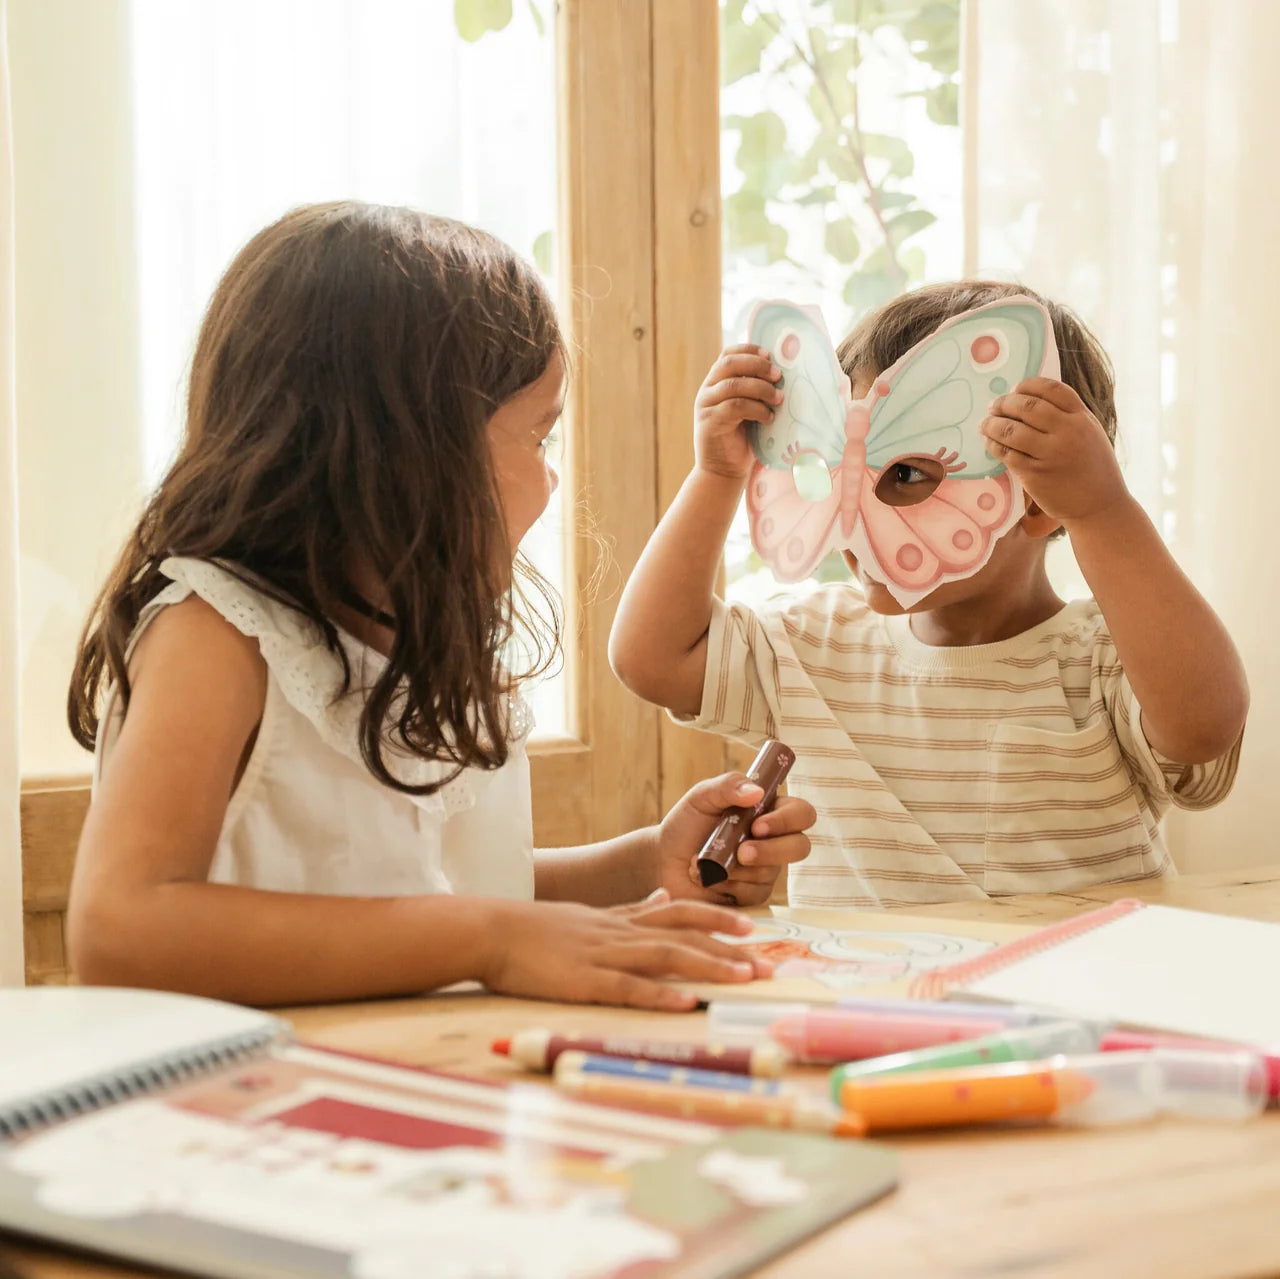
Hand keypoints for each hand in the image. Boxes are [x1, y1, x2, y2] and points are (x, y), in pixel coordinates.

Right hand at [480, 894, 770, 1010]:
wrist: (489, 930)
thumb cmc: (532, 929)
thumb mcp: (586, 913)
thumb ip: (625, 910)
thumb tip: (660, 898)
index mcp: (618, 919)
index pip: (678, 914)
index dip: (716, 920)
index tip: (751, 929)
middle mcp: (619, 933)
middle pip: (683, 937)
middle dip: (728, 952)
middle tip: (766, 966)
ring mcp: (602, 955)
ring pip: (665, 958)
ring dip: (709, 968)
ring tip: (744, 980)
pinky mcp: (583, 981)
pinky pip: (628, 987)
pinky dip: (660, 994)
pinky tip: (687, 1002)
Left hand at [654, 771, 815, 907]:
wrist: (663, 861)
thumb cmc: (685, 824)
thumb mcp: (702, 797)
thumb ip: (729, 786)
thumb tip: (757, 791)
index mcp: (769, 811)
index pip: (801, 813)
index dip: (787, 820)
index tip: (758, 825)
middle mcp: (774, 840)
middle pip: (800, 846)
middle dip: (772, 851)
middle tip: (743, 852)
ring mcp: (766, 870)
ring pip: (772, 872)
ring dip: (736, 868)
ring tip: (706, 862)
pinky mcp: (753, 894)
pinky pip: (754, 893)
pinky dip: (728, 885)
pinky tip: (708, 878)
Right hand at [694, 345, 783, 480]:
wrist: (723, 471)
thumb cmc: (742, 439)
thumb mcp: (749, 409)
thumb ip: (755, 391)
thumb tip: (782, 374)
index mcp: (716, 382)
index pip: (728, 354)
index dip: (749, 350)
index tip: (770, 355)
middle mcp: (707, 390)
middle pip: (729, 364)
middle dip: (757, 365)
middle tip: (778, 375)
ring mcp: (706, 406)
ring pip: (734, 384)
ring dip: (761, 388)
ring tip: (779, 399)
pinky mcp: (710, 422)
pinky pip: (735, 407)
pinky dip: (756, 409)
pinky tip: (768, 417)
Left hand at [981, 377, 1128, 524]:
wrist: (1100, 507)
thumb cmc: (1093, 469)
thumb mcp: (1090, 433)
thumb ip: (1067, 416)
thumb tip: (1029, 400)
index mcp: (1082, 418)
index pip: (1051, 389)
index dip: (1028, 386)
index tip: (1015, 389)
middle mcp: (1067, 432)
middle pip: (1026, 406)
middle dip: (1004, 403)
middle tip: (993, 406)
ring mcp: (1050, 454)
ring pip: (1011, 430)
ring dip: (992, 424)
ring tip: (985, 424)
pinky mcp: (1035, 475)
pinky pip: (1006, 454)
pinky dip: (994, 445)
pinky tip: (990, 443)